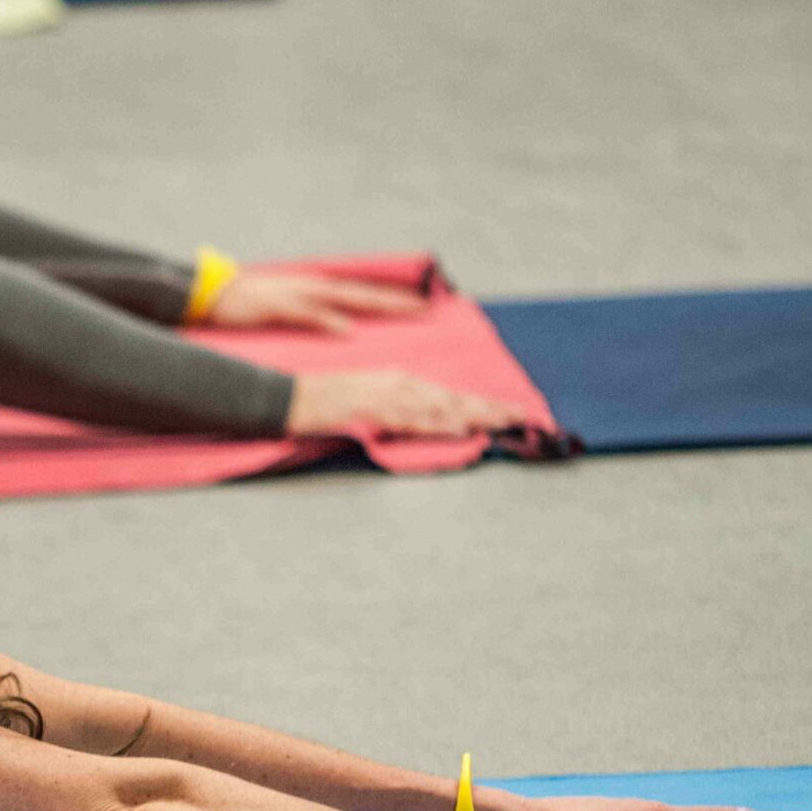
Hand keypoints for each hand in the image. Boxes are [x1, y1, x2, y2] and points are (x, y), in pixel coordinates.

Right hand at [206, 269, 425, 333]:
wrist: (213, 293)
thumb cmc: (250, 303)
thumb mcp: (287, 307)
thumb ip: (315, 315)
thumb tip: (341, 328)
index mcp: (316, 290)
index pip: (361, 294)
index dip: (391, 299)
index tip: (421, 306)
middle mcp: (314, 287)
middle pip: (364, 292)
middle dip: (396, 300)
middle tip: (427, 307)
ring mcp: (298, 294)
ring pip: (346, 297)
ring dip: (376, 303)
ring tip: (404, 310)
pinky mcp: (279, 306)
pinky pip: (309, 314)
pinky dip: (330, 321)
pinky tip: (348, 330)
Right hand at [284, 370, 528, 437]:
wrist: (291, 397)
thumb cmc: (325, 403)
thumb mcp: (368, 402)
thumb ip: (397, 411)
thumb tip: (427, 423)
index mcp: (399, 382)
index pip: (448, 394)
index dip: (480, 403)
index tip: (507, 412)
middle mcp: (400, 384)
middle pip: (453, 398)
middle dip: (488, 407)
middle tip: (520, 416)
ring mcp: (388, 396)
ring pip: (441, 407)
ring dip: (473, 415)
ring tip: (502, 422)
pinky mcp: (375, 409)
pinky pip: (414, 419)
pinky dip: (439, 424)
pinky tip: (459, 428)